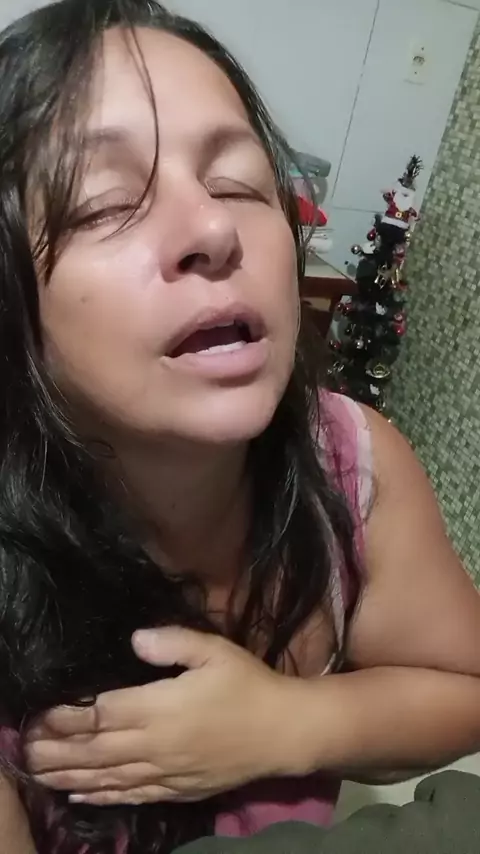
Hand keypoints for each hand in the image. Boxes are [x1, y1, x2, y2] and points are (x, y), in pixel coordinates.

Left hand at [25, 628, 292, 804]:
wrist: (283, 732)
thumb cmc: (248, 685)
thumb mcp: (215, 651)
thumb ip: (173, 642)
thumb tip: (134, 638)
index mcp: (160, 707)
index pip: (100, 713)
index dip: (66, 716)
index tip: (40, 714)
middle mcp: (155, 744)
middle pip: (95, 750)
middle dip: (56, 750)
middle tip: (25, 749)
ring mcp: (164, 771)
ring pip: (107, 777)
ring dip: (69, 776)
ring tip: (39, 774)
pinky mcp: (176, 789)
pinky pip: (131, 796)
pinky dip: (102, 797)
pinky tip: (81, 797)